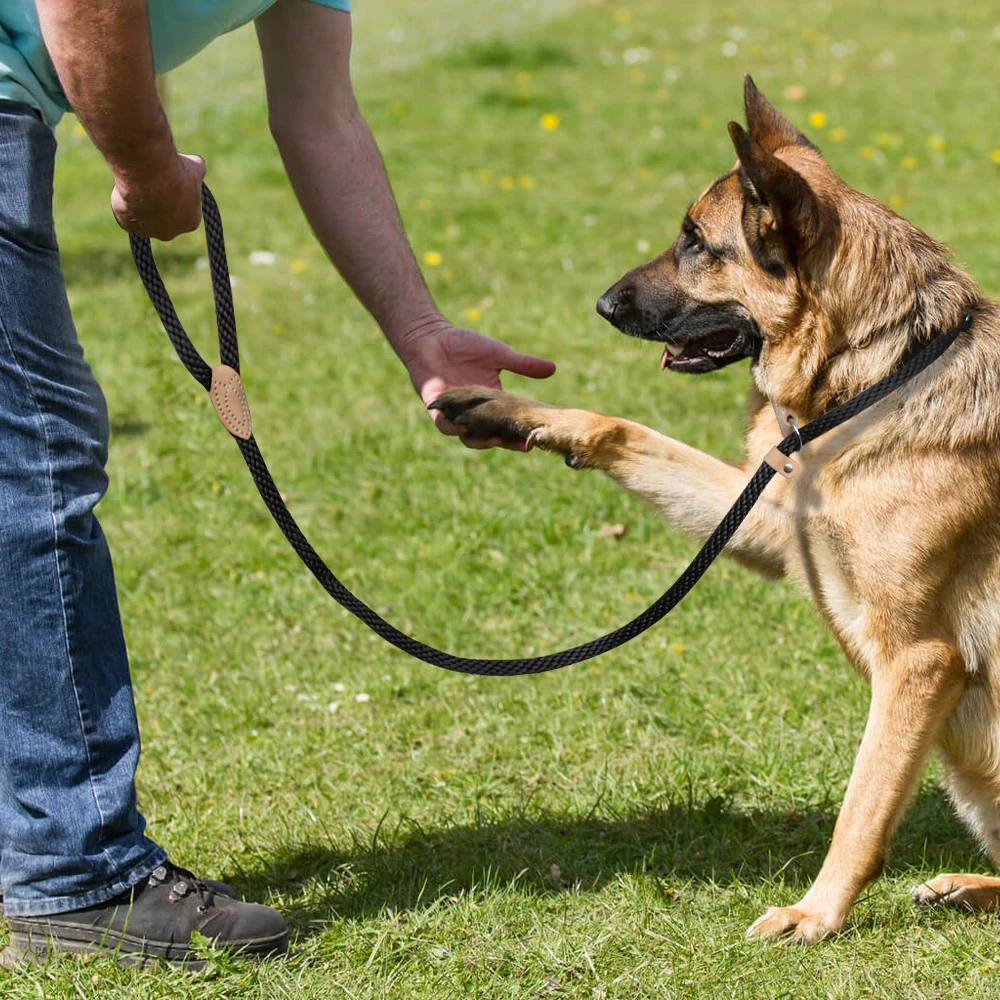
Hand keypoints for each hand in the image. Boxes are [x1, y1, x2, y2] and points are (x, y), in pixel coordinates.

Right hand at [111, 152, 205, 240]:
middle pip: (164, 217)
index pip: (185, 210)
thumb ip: (197, 169)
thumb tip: (197, 164)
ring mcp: (148, 231)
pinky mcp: (128, 226)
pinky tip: (126, 188)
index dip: (176, 193)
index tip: (169, 180)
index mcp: (191, 222)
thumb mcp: (194, 165)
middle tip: (152, 181)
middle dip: (158, 201)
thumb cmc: (175, 172)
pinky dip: (123, 202)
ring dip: (140, 203)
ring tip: (138, 182)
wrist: (149, 177)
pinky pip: (124, 214)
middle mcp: (170, 232)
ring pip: (143, 217)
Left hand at [401, 322, 555, 448]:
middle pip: (492, 435)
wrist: (432, 337)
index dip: (520, 431)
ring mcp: (454, 413)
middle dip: (507, 442)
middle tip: (522, 445)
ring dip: (482, 441)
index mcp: (491, 402)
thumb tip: (553, 368)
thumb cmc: (464, 345)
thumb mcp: (499, 355)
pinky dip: (453, 428)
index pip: (508, 423)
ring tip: (496, 440)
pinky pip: (444, 425)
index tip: (536, 436)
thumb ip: (523, 364)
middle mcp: (474, 413)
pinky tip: (463, 427)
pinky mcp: (436, 408)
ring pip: (468, 437)